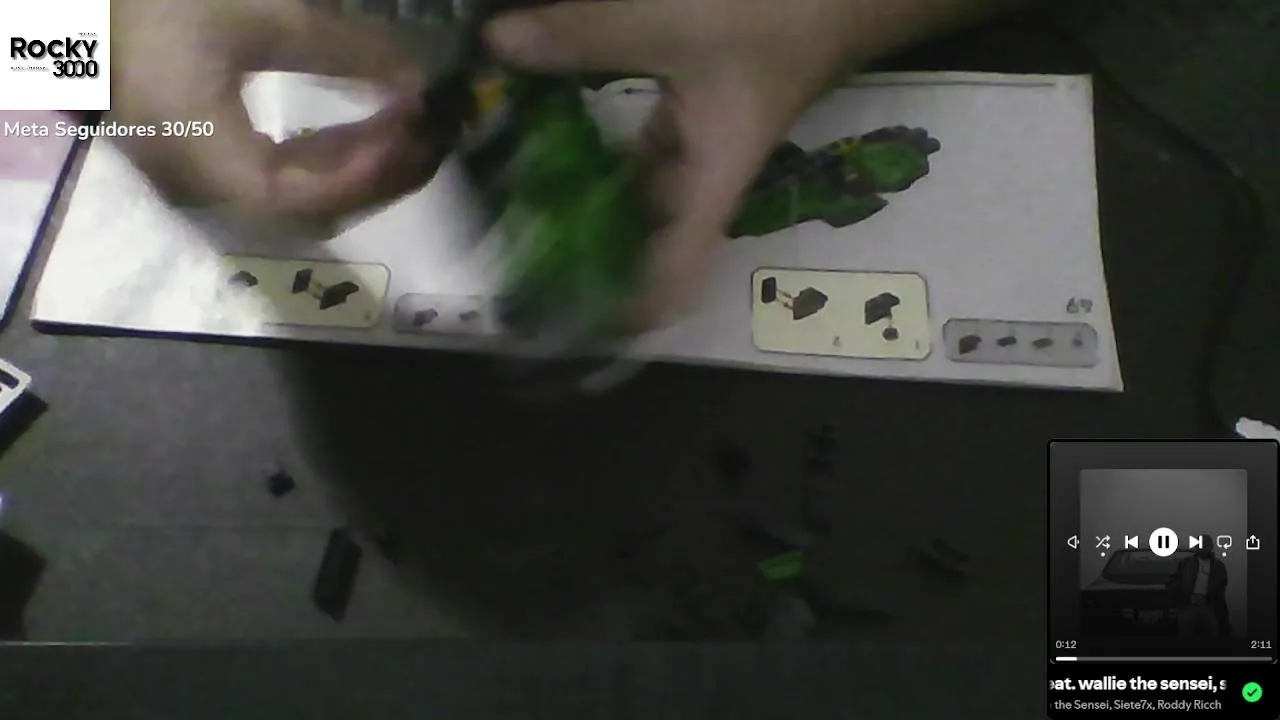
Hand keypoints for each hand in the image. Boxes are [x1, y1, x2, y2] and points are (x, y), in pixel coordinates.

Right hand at [110, 0, 438, 224]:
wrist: (90, 1)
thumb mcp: (261, 13)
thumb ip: (343, 50)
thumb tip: (417, 81)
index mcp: (197, 152)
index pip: (286, 197)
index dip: (354, 176)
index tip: (408, 139)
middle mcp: (199, 183)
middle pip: (304, 208)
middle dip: (378, 178)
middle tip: (436, 137)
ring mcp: (205, 176)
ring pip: (300, 198)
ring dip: (364, 170)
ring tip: (416, 133)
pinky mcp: (213, 159)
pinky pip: (285, 177)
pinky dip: (336, 159)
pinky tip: (372, 131)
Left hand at [485, 0, 1015, 326]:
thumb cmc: (779, 15)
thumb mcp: (674, 24)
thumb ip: (588, 35)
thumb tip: (500, 45)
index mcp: (714, 177)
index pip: (675, 269)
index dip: (633, 308)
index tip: (577, 329)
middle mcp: (707, 169)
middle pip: (647, 234)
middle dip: (592, 251)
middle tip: (522, 261)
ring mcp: (702, 136)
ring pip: (637, 186)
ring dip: (590, 196)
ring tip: (522, 206)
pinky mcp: (695, 99)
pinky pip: (640, 139)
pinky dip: (600, 143)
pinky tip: (554, 131)